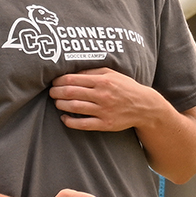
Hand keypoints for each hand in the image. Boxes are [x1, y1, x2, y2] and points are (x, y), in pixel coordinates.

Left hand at [48, 68, 163, 132]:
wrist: (144, 106)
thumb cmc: (125, 87)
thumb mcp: (112, 74)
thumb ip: (93, 72)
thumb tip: (72, 72)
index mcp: (102, 80)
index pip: (73, 79)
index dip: (59, 81)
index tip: (54, 82)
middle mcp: (102, 95)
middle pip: (70, 92)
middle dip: (56, 92)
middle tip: (51, 93)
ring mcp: (103, 110)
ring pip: (74, 107)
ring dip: (61, 105)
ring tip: (56, 103)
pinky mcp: (105, 124)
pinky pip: (82, 124)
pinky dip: (69, 121)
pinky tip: (64, 118)